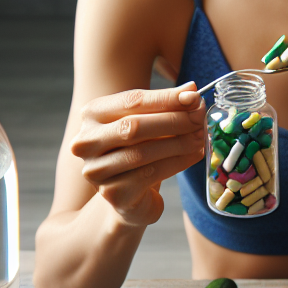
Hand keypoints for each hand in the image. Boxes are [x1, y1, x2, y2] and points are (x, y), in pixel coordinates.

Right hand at [70, 82, 204, 225]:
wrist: (128, 196)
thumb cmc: (138, 151)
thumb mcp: (149, 124)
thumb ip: (165, 107)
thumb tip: (191, 91)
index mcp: (92, 115)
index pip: (132, 101)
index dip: (166, 98)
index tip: (194, 96)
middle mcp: (86, 141)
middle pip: (134, 126)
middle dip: (173, 120)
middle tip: (199, 117)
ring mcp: (96, 170)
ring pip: (143, 152)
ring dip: (178, 143)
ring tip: (200, 136)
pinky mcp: (113, 193)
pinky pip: (151, 174)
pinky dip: (178, 162)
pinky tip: (194, 154)